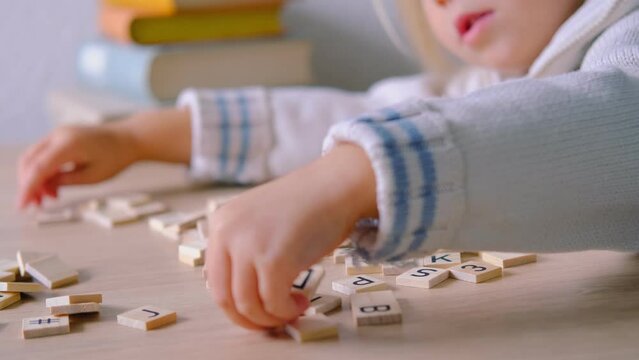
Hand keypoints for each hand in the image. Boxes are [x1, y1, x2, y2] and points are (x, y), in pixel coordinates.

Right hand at [17, 124, 137, 207]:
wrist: (128, 138)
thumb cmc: (116, 156)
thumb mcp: (93, 176)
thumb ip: (66, 181)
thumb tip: (44, 187)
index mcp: (68, 144)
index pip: (39, 168)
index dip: (28, 188)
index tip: (22, 206)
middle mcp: (59, 135)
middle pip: (29, 161)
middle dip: (28, 184)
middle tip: (36, 205)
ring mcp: (58, 134)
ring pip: (33, 157)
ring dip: (35, 179)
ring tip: (49, 198)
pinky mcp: (60, 137)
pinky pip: (44, 154)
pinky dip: (44, 171)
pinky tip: (54, 187)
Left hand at [206, 144, 377, 329]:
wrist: (336, 184)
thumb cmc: (307, 203)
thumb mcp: (260, 221)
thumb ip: (245, 248)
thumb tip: (246, 294)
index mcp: (221, 222)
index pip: (214, 278)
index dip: (235, 303)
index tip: (256, 310)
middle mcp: (227, 233)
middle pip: (223, 296)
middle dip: (248, 318)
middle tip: (270, 321)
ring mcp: (249, 246)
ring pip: (247, 305)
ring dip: (271, 317)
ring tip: (292, 309)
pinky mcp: (274, 260)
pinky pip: (273, 303)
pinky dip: (287, 311)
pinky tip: (302, 301)